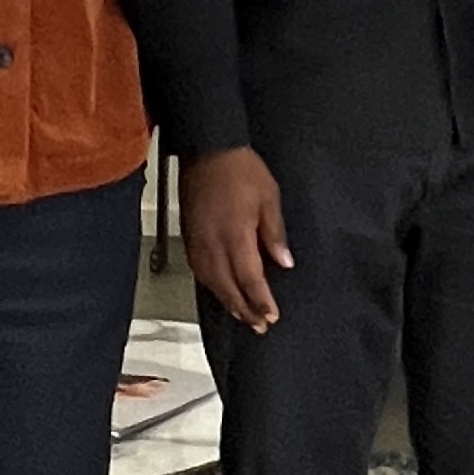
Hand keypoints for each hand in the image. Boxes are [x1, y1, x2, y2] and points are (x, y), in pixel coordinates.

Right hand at [180, 146, 292, 331]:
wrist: (208, 148)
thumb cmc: (242, 170)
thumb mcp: (269, 197)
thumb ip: (275, 233)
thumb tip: (284, 263)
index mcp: (236, 235)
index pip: (250, 279)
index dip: (261, 301)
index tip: (272, 316)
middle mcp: (213, 244)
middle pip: (228, 287)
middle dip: (245, 309)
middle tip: (260, 326)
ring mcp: (197, 241)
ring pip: (211, 282)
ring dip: (227, 302)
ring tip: (243, 315)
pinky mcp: (189, 236)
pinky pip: (199, 270)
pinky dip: (211, 286)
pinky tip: (220, 290)